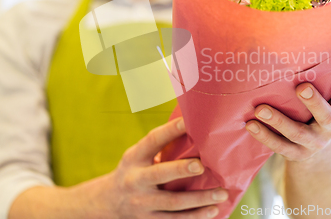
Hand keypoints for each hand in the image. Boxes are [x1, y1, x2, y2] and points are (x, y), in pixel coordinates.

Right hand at [103, 117, 227, 217]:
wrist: (109, 201)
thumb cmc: (134, 170)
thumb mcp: (138, 154)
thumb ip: (160, 145)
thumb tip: (192, 124)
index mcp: (135, 158)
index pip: (152, 140)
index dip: (170, 130)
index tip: (188, 122)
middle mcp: (136, 180)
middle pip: (159, 174)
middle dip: (181, 170)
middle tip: (201, 165)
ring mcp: (142, 203)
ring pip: (173, 203)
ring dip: (199, 200)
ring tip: (221, 193)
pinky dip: (196, 217)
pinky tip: (213, 211)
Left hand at [245, 66, 330, 161]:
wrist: (318, 153)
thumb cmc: (319, 111)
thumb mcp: (328, 99)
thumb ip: (324, 81)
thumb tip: (309, 45)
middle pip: (325, 116)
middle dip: (314, 102)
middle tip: (301, 87)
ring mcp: (314, 143)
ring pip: (297, 133)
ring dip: (278, 120)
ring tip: (260, 109)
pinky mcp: (296, 154)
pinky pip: (279, 146)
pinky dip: (264, 135)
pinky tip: (250, 124)